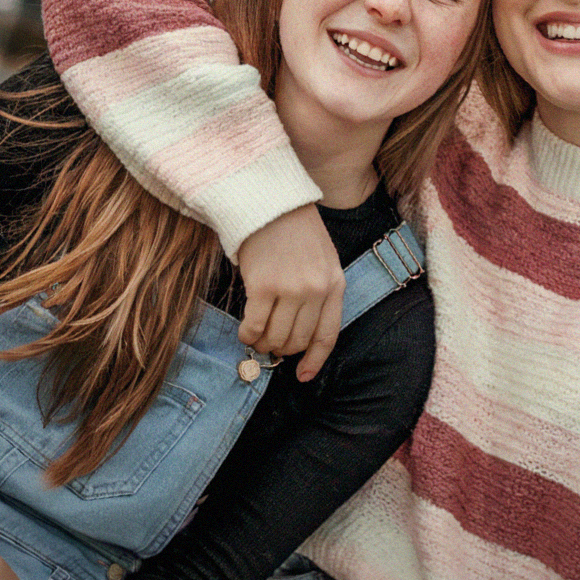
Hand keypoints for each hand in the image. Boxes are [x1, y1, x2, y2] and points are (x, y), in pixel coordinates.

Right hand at [234, 205, 343, 382]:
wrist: (272, 203)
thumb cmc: (296, 232)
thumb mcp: (323, 260)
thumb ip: (319, 293)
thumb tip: (299, 334)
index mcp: (335, 284)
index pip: (327, 334)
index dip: (314, 360)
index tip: (303, 376)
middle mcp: (316, 290)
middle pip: (298, 340)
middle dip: (283, 350)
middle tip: (270, 346)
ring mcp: (290, 289)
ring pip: (276, 337)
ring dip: (263, 344)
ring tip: (256, 339)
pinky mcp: (263, 287)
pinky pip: (254, 325)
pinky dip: (247, 334)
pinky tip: (244, 331)